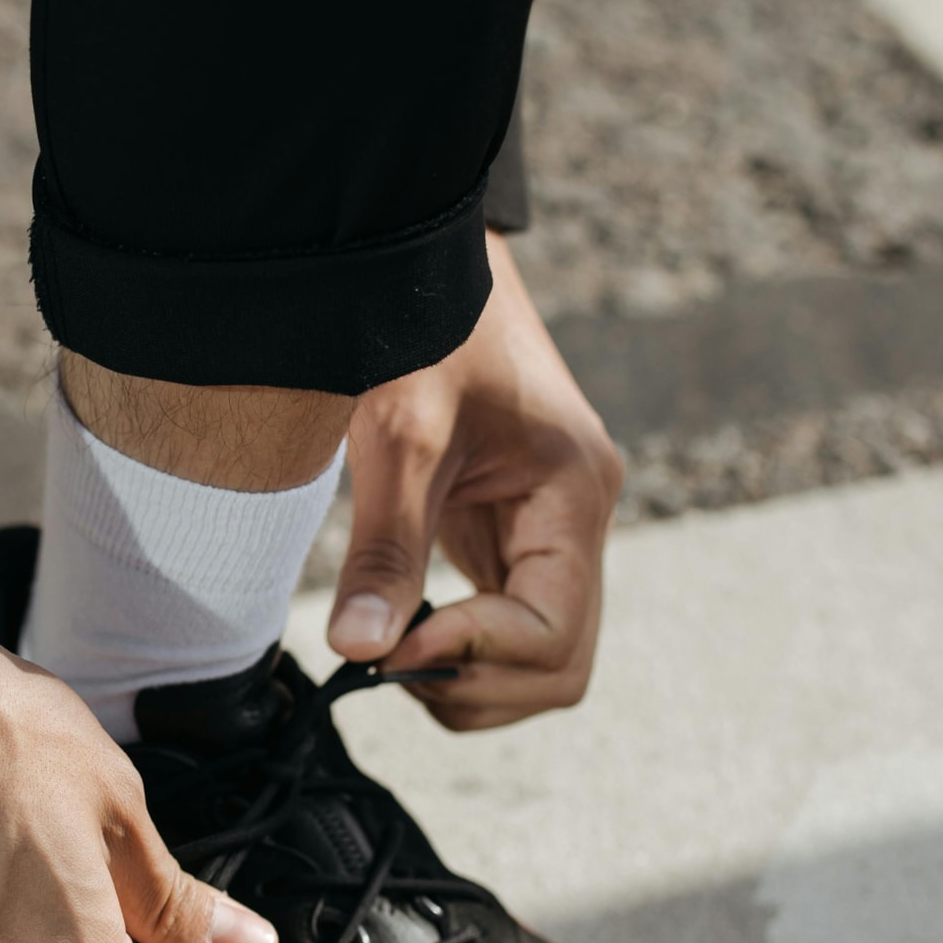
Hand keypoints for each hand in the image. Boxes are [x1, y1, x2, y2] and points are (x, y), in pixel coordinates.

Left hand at [325, 232, 623, 727]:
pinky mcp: (518, 532)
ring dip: (466, 677)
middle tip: (385, 656)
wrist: (418, 259)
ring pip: (540, 660)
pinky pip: (509, 625)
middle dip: (473, 683)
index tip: (391, 646)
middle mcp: (581, 519)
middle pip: (558, 666)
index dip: (474, 659)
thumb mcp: (397, 434)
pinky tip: (400, 622)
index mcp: (575, 492)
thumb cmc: (417, 325)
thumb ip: (384, 547)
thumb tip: (360, 651)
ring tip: (387, 640)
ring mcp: (556, 530)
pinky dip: (458, 649)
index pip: (553, 637)